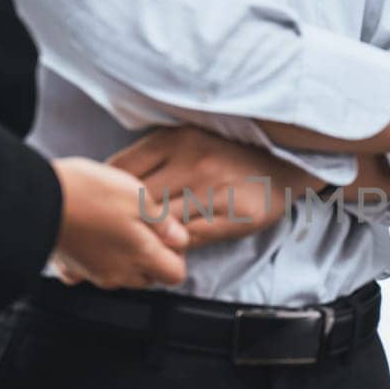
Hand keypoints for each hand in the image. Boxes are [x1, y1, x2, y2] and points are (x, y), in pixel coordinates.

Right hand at [48, 157, 188, 288]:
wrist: (37, 198)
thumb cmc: (89, 193)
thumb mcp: (138, 197)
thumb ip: (163, 223)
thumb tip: (180, 239)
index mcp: (141, 256)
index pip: (175, 274)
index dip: (177, 254)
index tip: (167, 233)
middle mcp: (120, 274)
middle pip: (149, 277)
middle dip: (152, 256)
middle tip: (141, 225)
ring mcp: (94, 274)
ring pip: (122, 275)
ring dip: (125, 256)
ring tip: (114, 224)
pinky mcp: (72, 269)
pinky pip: (92, 271)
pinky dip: (96, 258)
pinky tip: (91, 236)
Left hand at [107, 126, 323, 248]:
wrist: (285, 160)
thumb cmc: (228, 153)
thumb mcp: (188, 139)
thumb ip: (154, 156)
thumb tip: (111, 181)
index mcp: (176, 139)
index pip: (123, 169)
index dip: (108, 192)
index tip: (104, 206)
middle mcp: (193, 161)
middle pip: (138, 201)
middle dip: (123, 221)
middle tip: (114, 235)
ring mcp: (214, 190)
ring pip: (163, 224)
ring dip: (149, 239)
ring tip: (139, 246)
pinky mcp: (235, 216)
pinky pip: (191, 239)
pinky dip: (175, 247)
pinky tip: (170, 249)